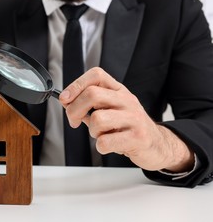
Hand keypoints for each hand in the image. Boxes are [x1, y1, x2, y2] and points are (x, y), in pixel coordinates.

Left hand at [59, 67, 193, 171]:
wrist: (157, 145)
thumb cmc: (128, 127)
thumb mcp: (110, 110)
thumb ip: (88, 105)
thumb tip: (66, 101)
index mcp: (119, 90)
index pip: (96, 75)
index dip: (76, 85)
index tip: (65, 99)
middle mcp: (127, 100)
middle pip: (92, 94)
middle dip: (74, 110)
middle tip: (74, 121)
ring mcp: (134, 118)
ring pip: (98, 119)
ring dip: (92, 131)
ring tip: (101, 134)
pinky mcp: (137, 137)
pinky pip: (105, 142)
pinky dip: (101, 146)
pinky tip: (109, 145)